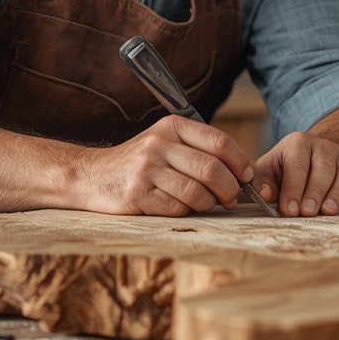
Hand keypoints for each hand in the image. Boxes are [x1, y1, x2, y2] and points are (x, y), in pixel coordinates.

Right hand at [78, 115, 254, 216]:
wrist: (91, 175)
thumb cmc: (138, 162)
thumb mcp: (163, 142)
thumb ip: (196, 149)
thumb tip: (240, 171)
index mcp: (171, 126)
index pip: (218, 141)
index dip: (240, 161)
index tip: (247, 176)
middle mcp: (159, 143)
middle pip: (211, 169)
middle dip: (229, 188)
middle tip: (231, 198)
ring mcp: (147, 169)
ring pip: (197, 192)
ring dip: (209, 204)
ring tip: (207, 204)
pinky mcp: (137, 194)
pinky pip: (176, 208)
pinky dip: (186, 212)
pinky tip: (181, 208)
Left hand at [252, 132, 338, 216]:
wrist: (311, 161)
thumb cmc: (284, 170)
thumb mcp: (268, 170)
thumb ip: (262, 182)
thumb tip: (266, 194)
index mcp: (299, 143)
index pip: (297, 165)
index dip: (292, 188)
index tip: (289, 210)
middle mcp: (324, 147)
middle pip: (322, 169)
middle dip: (314, 192)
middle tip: (307, 212)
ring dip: (337, 194)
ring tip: (328, 212)